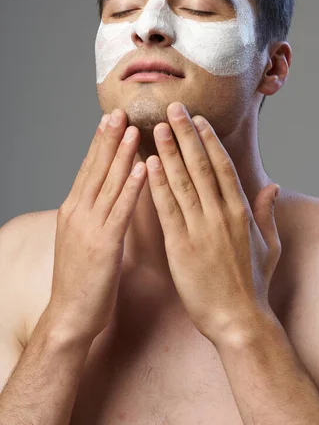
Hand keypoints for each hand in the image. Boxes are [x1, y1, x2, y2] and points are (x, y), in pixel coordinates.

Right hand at [47, 109, 146, 343]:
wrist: (69, 316)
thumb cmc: (81, 280)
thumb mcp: (82, 238)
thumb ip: (94, 213)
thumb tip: (107, 193)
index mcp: (73, 210)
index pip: (88, 168)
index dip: (100, 142)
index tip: (111, 118)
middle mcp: (78, 212)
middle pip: (95, 168)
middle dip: (108, 138)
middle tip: (120, 110)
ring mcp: (89, 227)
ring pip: (108, 182)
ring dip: (121, 154)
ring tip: (133, 129)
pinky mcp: (104, 243)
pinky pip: (120, 209)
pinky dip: (131, 186)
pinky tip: (141, 167)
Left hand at [146, 102, 280, 345]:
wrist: (239, 319)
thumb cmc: (253, 284)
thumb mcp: (269, 245)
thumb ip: (268, 212)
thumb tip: (274, 186)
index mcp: (241, 211)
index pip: (222, 165)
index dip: (209, 139)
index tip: (197, 119)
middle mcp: (221, 213)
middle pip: (201, 164)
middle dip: (185, 134)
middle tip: (172, 108)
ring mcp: (201, 228)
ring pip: (182, 180)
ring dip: (168, 151)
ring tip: (156, 127)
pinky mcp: (180, 245)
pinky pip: (167, 207)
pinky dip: (157, 183)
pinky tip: (147, 164)